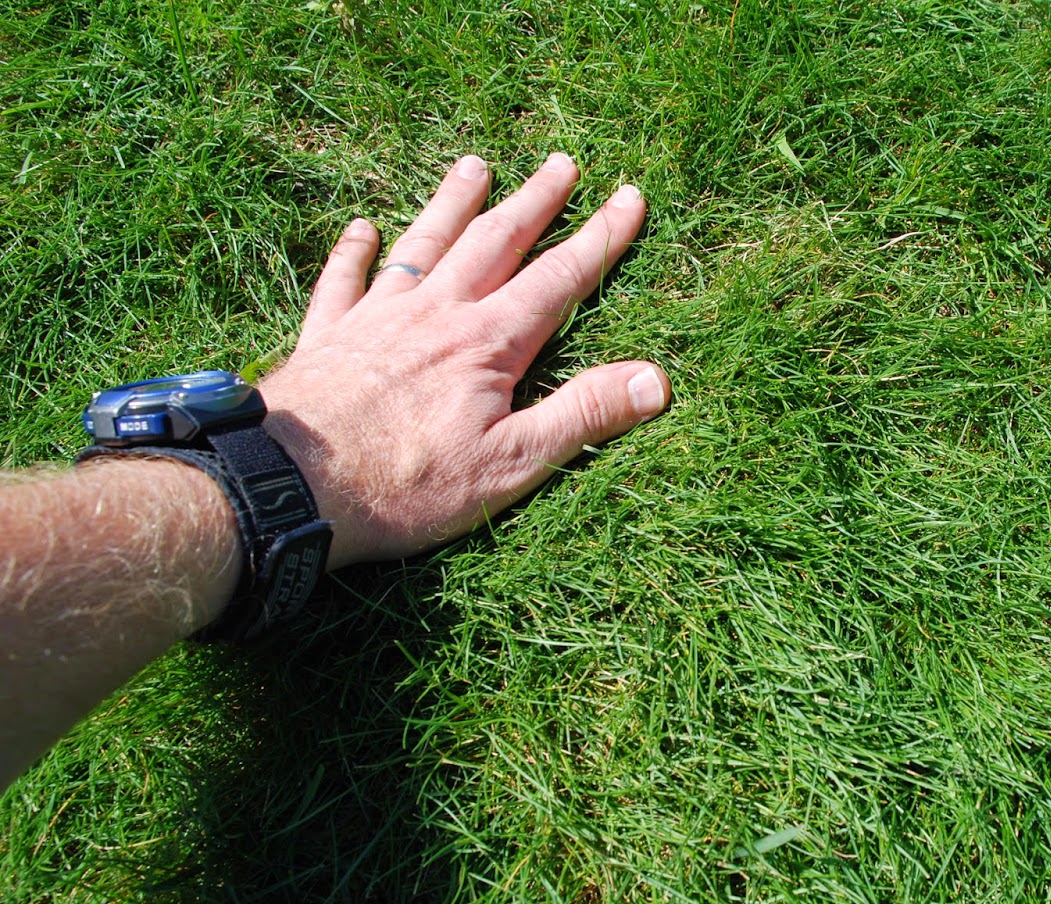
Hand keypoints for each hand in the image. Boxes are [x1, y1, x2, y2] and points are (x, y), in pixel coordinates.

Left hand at [257, 153, 667, 569]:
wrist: (289, 488)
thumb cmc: (407, 485)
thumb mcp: (513, 463)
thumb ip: (583, 415)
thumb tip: (656, 380)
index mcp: (488, 344)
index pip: (559, 279)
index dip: (599, 237)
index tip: (628, 197)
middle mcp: (435, 314)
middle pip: (494, 242)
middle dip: (534, 201)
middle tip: (562, 163)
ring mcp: (376, 319)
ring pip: (424, 244)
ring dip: (453, 203)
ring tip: (474, 166)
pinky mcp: (326, 337)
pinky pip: (343, 280)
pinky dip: (354, 251)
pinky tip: (362, 228)